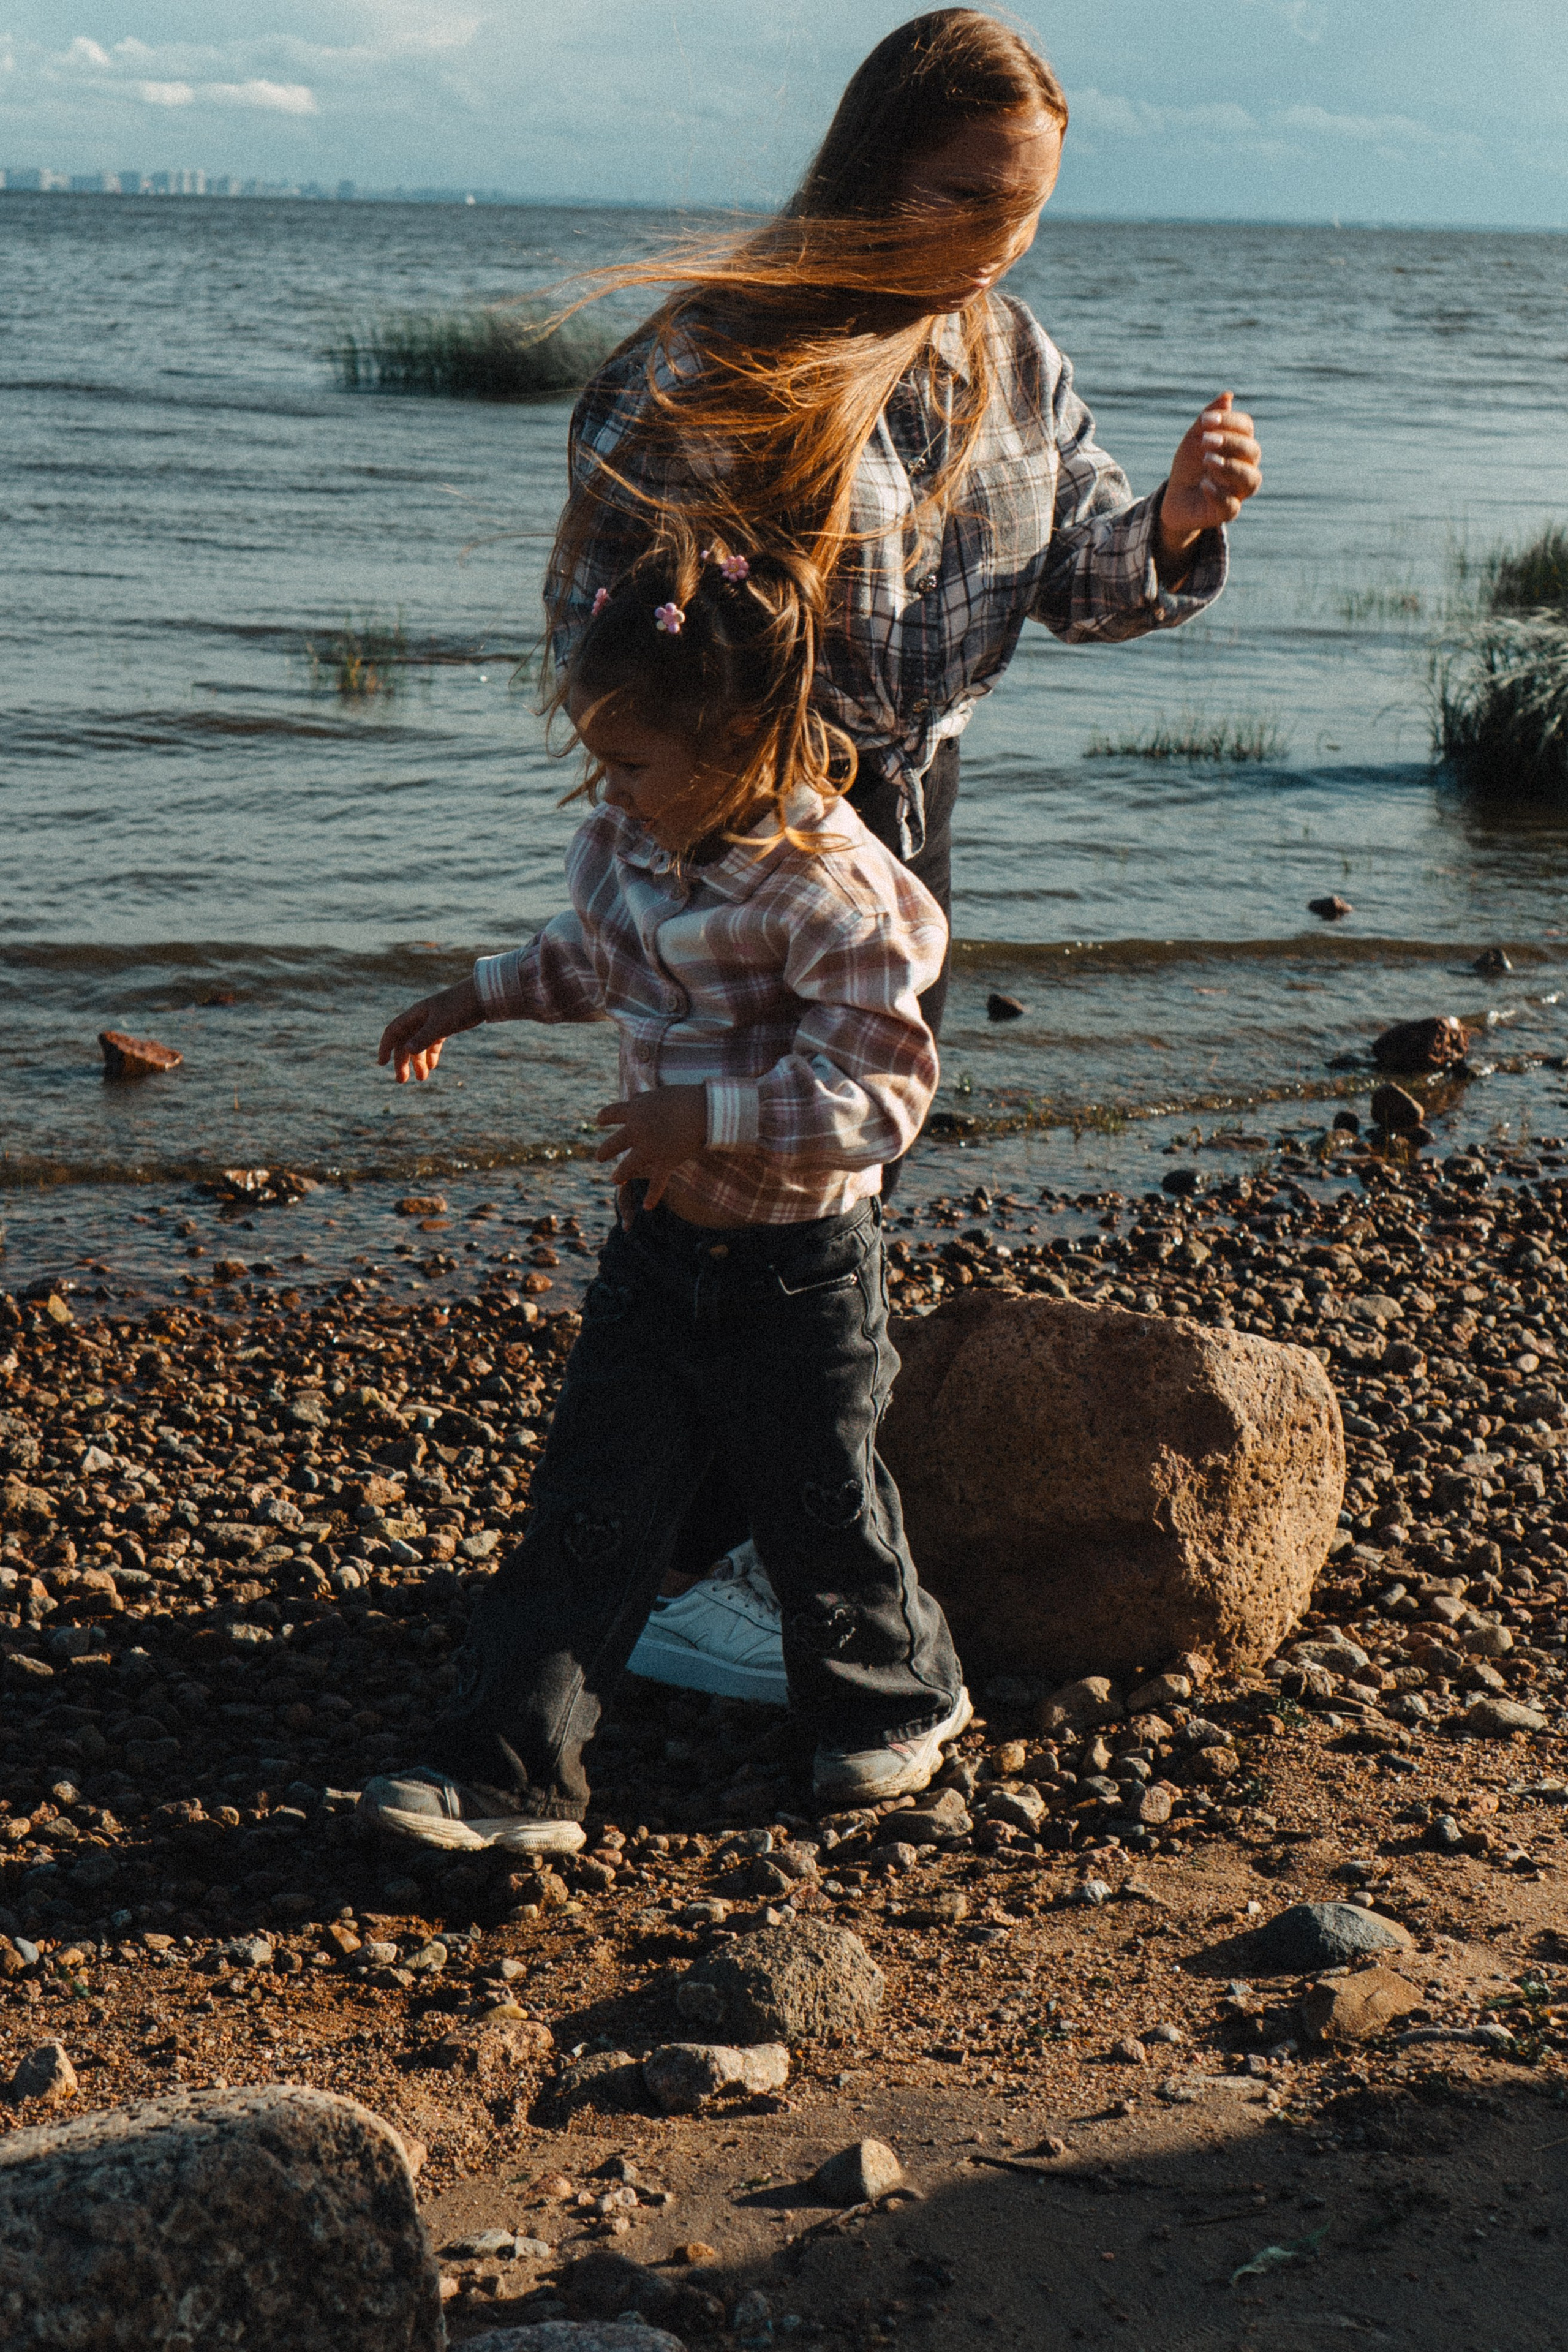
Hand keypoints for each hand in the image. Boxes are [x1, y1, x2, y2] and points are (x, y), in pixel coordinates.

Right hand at [378, 977, 482, 1083]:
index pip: (393, 1031)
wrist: (481, 995)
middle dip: (402, 1062)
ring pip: (419, 1045)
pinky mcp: (445, 1027)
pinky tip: (432, 1066)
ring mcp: (432, 1023)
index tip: (382, 1063)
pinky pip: (433, 1043)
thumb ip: (424, 1037)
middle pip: (405, 1042)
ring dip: (418, 1062)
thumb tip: (406, 1050)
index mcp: (415, 1015)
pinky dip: (431, 1055)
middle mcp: (421, 1019)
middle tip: (402, 1080)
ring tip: (421, 1079)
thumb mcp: (441, 1024)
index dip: (385, 1047)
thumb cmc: (460, 1006)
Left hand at [595, 1085, 707, 1211]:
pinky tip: (646, 1207)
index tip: (600, 1121)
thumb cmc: (683, 1097)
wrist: (705, 1110)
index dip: (603, 1117)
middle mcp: (637, 1130)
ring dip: (619, 1174)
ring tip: (616, 1179)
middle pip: (612, 1144)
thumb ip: (643, 1098)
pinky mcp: (665, 1161)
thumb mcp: (659, 1093)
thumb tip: (633, 1097)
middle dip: (604, 1152)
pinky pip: (657, 1183)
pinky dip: (652, 1196)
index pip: (609, 1113)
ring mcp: (650, 1148)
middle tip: (599, 1157)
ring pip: (627, 1167)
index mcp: (634, 1111)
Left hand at [1158, 390, 1261, 567]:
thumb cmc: (1190, 464)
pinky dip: (1218, 493)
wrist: (1175, 497)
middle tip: (1206, 440)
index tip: (1206, 420)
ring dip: (1230, 467)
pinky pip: (1231, 506)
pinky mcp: (1227, 513)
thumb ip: (1210, 418)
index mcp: (1240, 446)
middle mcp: (1246, 467)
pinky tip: (1204, 483)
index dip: (1230, 421)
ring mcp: (1239, 491)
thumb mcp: (1194, 438)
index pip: (1246, 428)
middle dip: (1231, 443)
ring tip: (1208, 460)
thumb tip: (1228, 395)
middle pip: (1253, 451)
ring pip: (1250, 479)